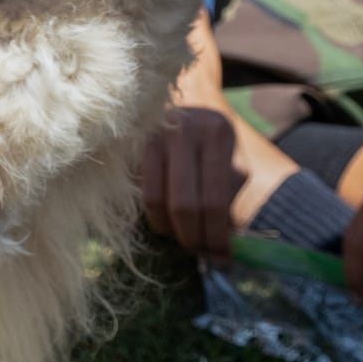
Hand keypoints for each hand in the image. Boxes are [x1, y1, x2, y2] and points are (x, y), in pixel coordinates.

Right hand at [140, 105, 246, 257]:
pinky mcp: (131, 143)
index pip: (216, 198)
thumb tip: (225, 251)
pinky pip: (140, 191)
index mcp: (217, 133)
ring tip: (182, 238)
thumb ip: (229, 199)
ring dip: (170, 230)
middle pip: (186, 203)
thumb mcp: (231, 162)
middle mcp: (184, 128)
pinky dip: (152, 214)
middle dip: (193, 238)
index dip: (217, 236)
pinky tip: (164, 222)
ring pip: (158, 200)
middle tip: (199, 254)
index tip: (222, 260)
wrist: (179, 101)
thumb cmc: (210, 142)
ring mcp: (152, 134)